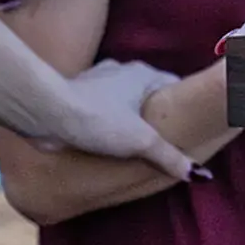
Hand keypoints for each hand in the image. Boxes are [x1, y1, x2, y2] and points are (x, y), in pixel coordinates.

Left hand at [38, 59, 194, 179]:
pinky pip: (104, 109)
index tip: (194, 121)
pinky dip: (110, 122)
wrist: (47, 113)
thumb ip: (170, 155)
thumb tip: (197, 173)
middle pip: (148, 92)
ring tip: (141, 143)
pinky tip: (110, 141)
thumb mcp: (141, 141)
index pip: (172, 83)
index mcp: (140, 73)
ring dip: (131, 117)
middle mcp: (120, 71)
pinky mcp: (78, 96)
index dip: (184, 101)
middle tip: (169, 137)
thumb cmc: (98, 120)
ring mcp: (98, 82)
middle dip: (157, 112)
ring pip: (123, 100)